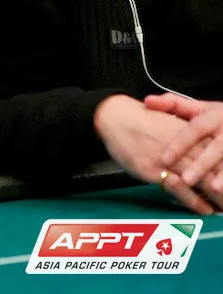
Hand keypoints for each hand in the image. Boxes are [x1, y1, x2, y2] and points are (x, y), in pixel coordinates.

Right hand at [95, 95, 219, 214]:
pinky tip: (206, 210)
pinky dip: (195, 201)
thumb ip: (187, 139)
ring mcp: (169, 159)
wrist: (114, 117)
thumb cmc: (140, 120)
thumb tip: (200, 152)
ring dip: (217, 196)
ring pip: (202, 179)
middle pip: (215, 168)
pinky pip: (180, 189)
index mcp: (190, 133)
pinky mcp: (154, 170)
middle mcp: (184, 147)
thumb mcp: (169, 123)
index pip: (218, 152)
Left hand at [145, 93, 222, 191]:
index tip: (164, 160)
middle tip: (186, 180)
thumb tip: (146, 101)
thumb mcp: (197, 108)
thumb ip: (173, 104)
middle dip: (202, 164)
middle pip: (216, 147)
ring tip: (213, 188)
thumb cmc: (215, 117)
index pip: (195, 128)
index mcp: (215, 115)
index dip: (180, 144)